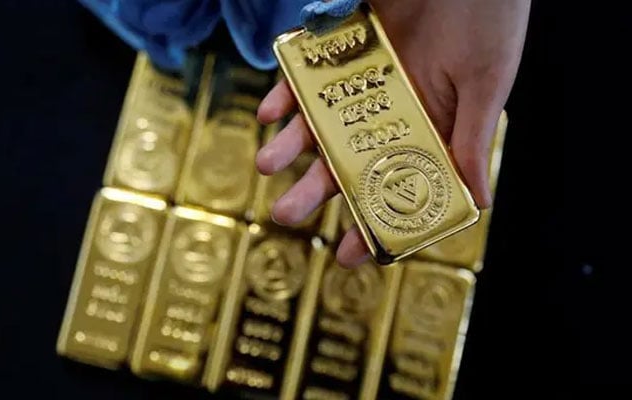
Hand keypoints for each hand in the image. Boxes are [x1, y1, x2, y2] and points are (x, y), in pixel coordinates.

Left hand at [255, 0, 530, 266]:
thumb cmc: (489, 18)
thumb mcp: (485, 84)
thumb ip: (472, 140)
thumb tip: (478, 205)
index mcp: (426, 129)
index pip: (395, 187)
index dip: (374, 222)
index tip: (350, 255)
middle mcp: (387, 112)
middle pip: (346, 162)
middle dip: (315, 191)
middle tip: (286, 214)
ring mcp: (360, 82)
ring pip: (317, 124)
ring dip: (289, 145)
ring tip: (267, 164)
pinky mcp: (340, 47)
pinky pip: (304, 75)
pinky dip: (284, 91)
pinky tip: (267, 112)